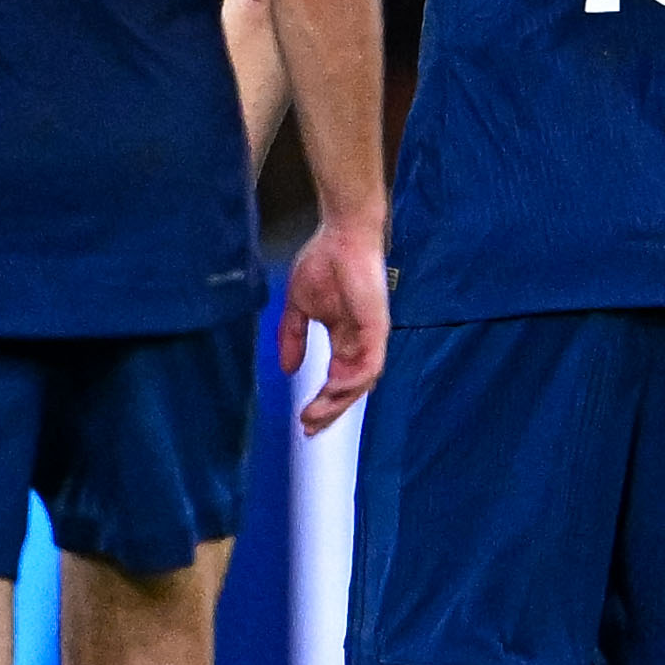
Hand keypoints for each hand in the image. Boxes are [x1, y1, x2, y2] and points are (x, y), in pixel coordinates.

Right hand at [284, 212, 389, 432]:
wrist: (342, 235)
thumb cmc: (324, 262)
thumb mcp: (299, 306)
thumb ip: (293, 337)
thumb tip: (286, 369)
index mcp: (343, 339)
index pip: (334, 381)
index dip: (321, 403)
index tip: (301, 421)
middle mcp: (359, 343)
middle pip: (348, 389)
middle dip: (329, 411)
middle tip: (309, 429)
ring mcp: (370, 336)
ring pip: (360, 382)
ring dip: (339, 401)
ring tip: (316, 414)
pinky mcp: (377, 327)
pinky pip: (371, 362)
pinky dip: (355, 379)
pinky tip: (335, 388)